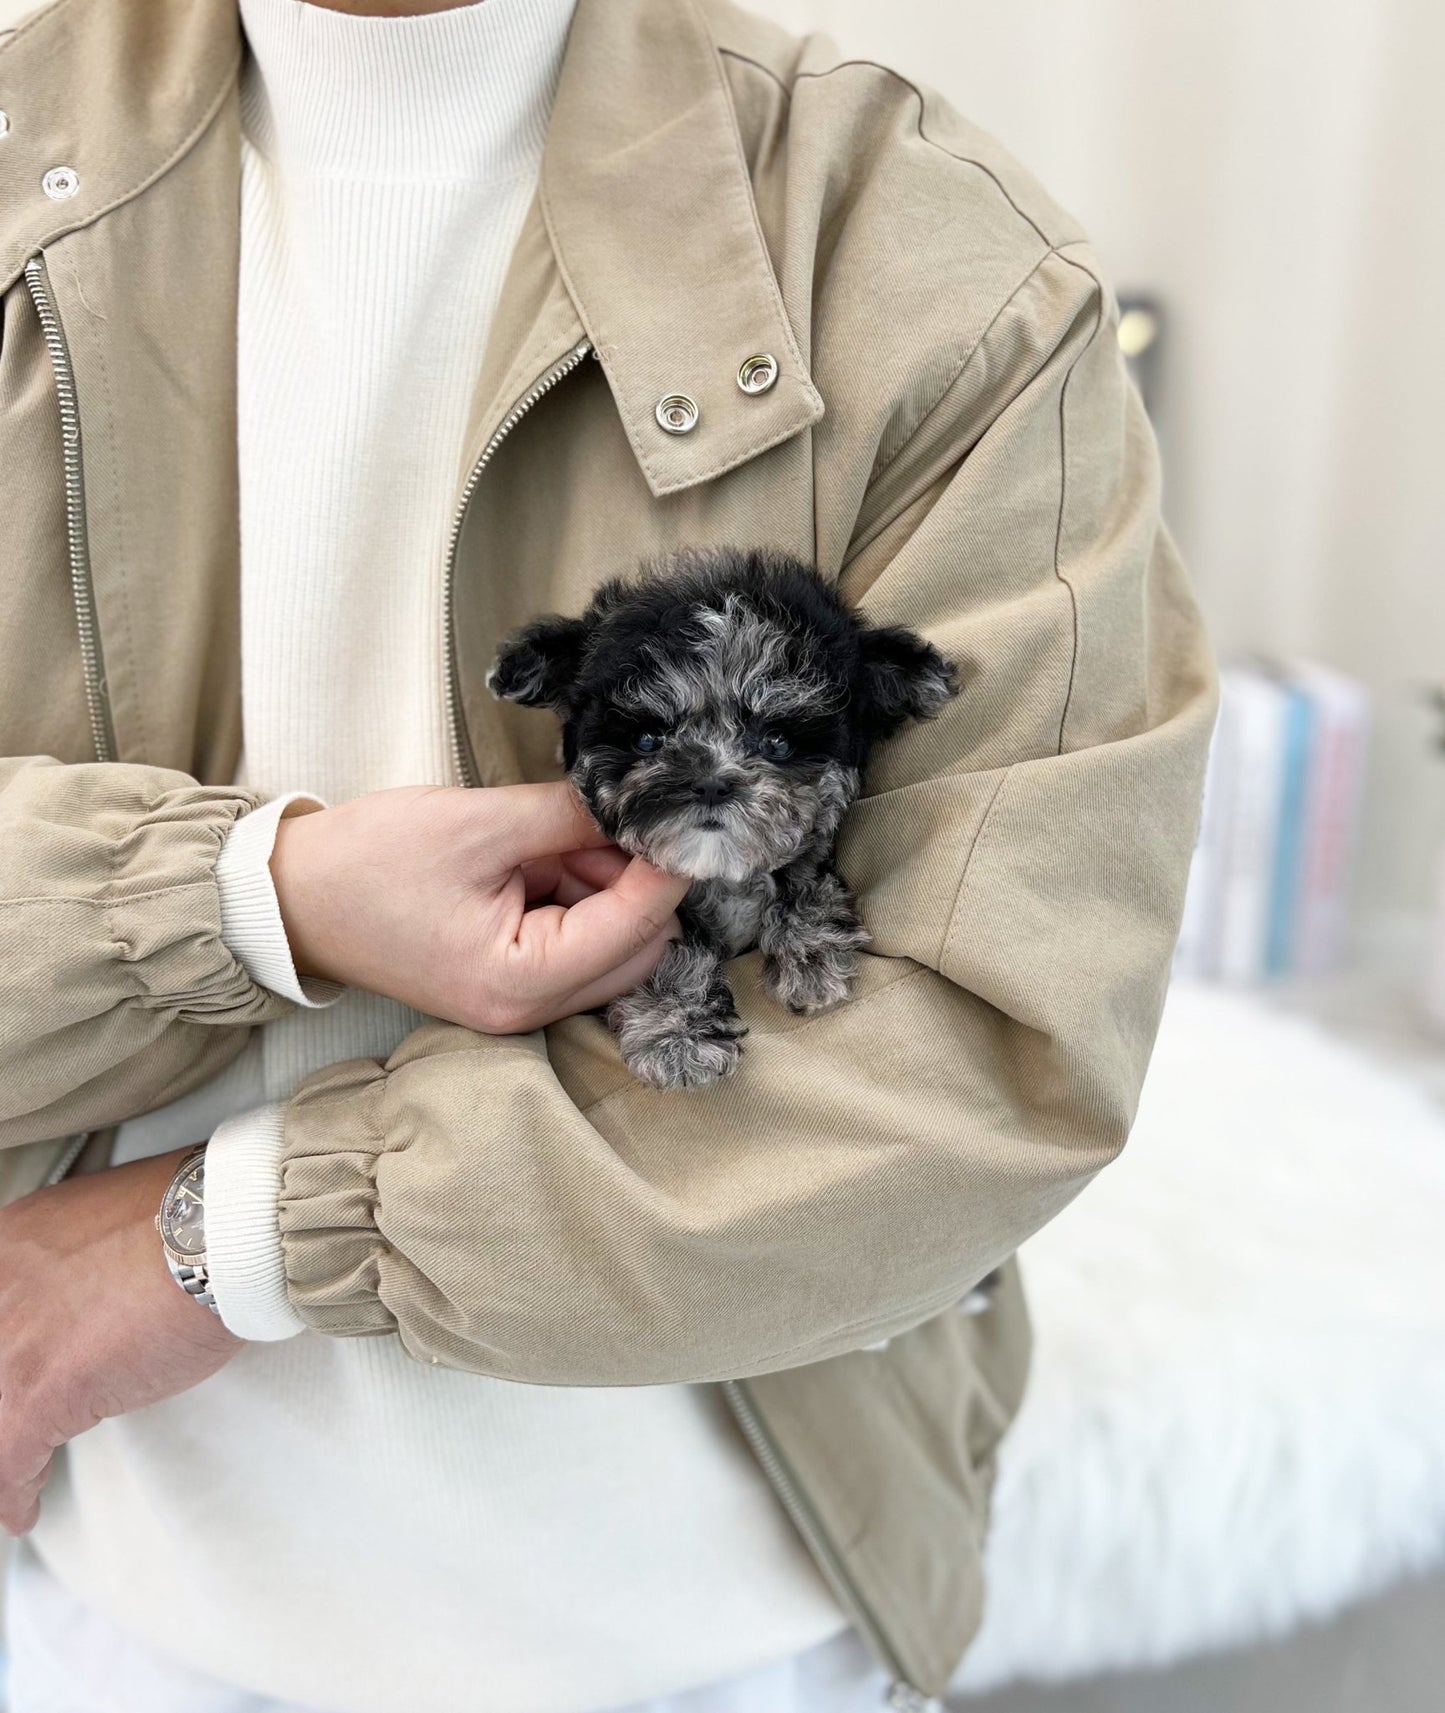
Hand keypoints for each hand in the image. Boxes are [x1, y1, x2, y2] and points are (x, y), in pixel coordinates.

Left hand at [0, 1150, 238, 1535]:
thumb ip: (80, 1260)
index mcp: (11, 1239)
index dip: (8, 1356)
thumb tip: (91, 1291)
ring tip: (19, 1472)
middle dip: (7, 1399)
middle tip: (25, 1425)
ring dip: (7, 1450)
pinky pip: (7, 1463)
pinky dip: (14, 1494)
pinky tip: (23, 1507)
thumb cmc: (196, 1224)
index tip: (15, 1370)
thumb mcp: (114, 1224)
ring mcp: (7, 1339)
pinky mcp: (34, 1392)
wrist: (225, 1235)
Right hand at [269, 783, 689, 1033]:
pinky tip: (538, 856)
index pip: (636, 927)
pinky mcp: (512, 986)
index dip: (666, 867)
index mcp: (520, 981)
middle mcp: (529, 1011)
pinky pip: (578, 945)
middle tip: (591, 818)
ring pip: (615, 947)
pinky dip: (576, 897)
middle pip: (640, 949)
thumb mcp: (480, 822)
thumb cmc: (371, 861)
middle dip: (631, 880)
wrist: (294, 897)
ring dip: (602, 886)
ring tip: (546, 835)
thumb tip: (644, 808)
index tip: (678, 814)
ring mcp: (521, 1005)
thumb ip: (570, 817)